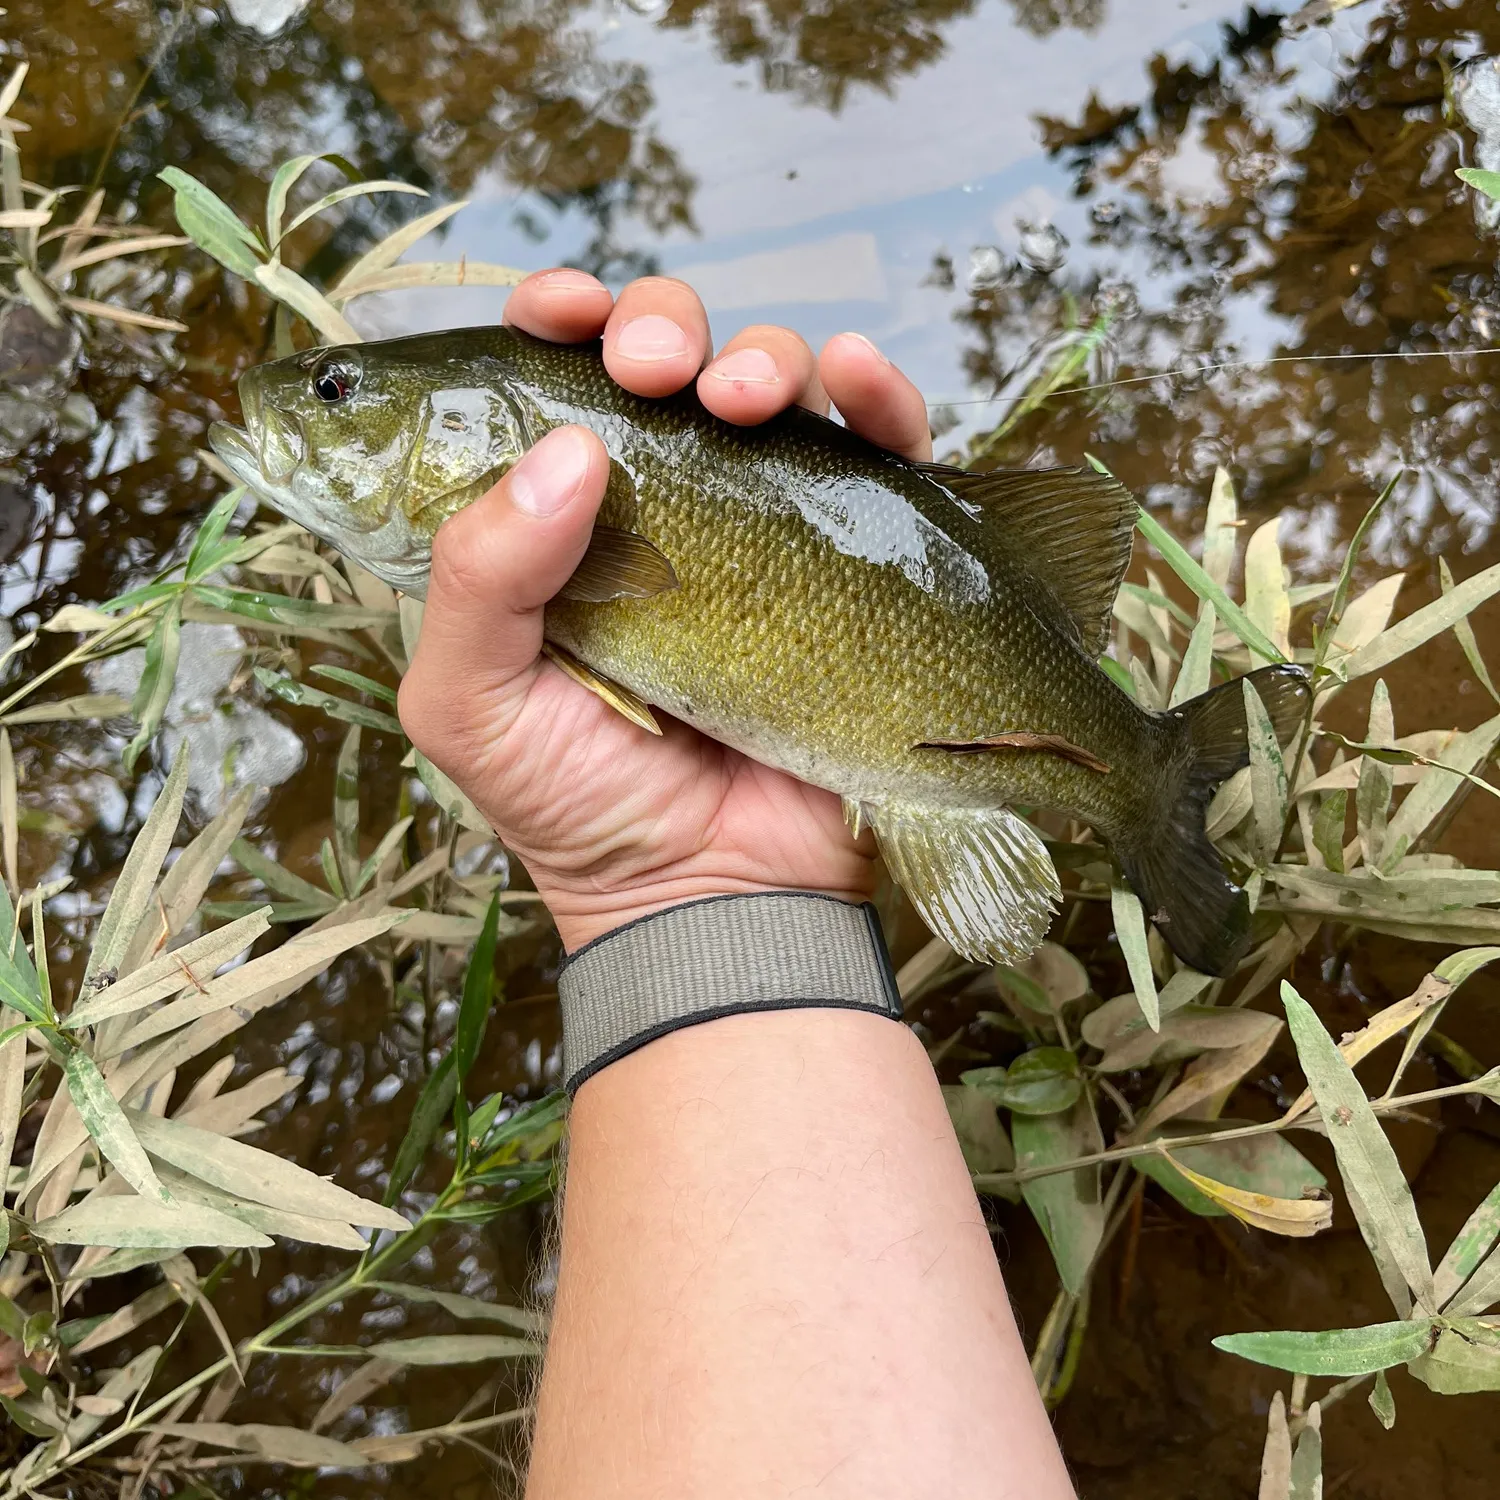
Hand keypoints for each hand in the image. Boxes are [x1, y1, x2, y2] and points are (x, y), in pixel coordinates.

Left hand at [398, 272, 933, 950]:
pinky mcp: (854, 565)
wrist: (708, 904)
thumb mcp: (468, 705)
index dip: (558, 325)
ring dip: (762, 359)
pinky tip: (858, 379)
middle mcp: (665, 513)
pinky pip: (882, 459)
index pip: (556, 389)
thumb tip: (563, 450)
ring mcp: (766, 534)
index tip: (563, 314)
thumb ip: (475, 578)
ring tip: (744, 401)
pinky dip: (879, 399)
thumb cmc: (575, 811)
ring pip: (774, 393)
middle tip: (656, 374)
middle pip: (670, 367)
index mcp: (559, 529)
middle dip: (662, 332)